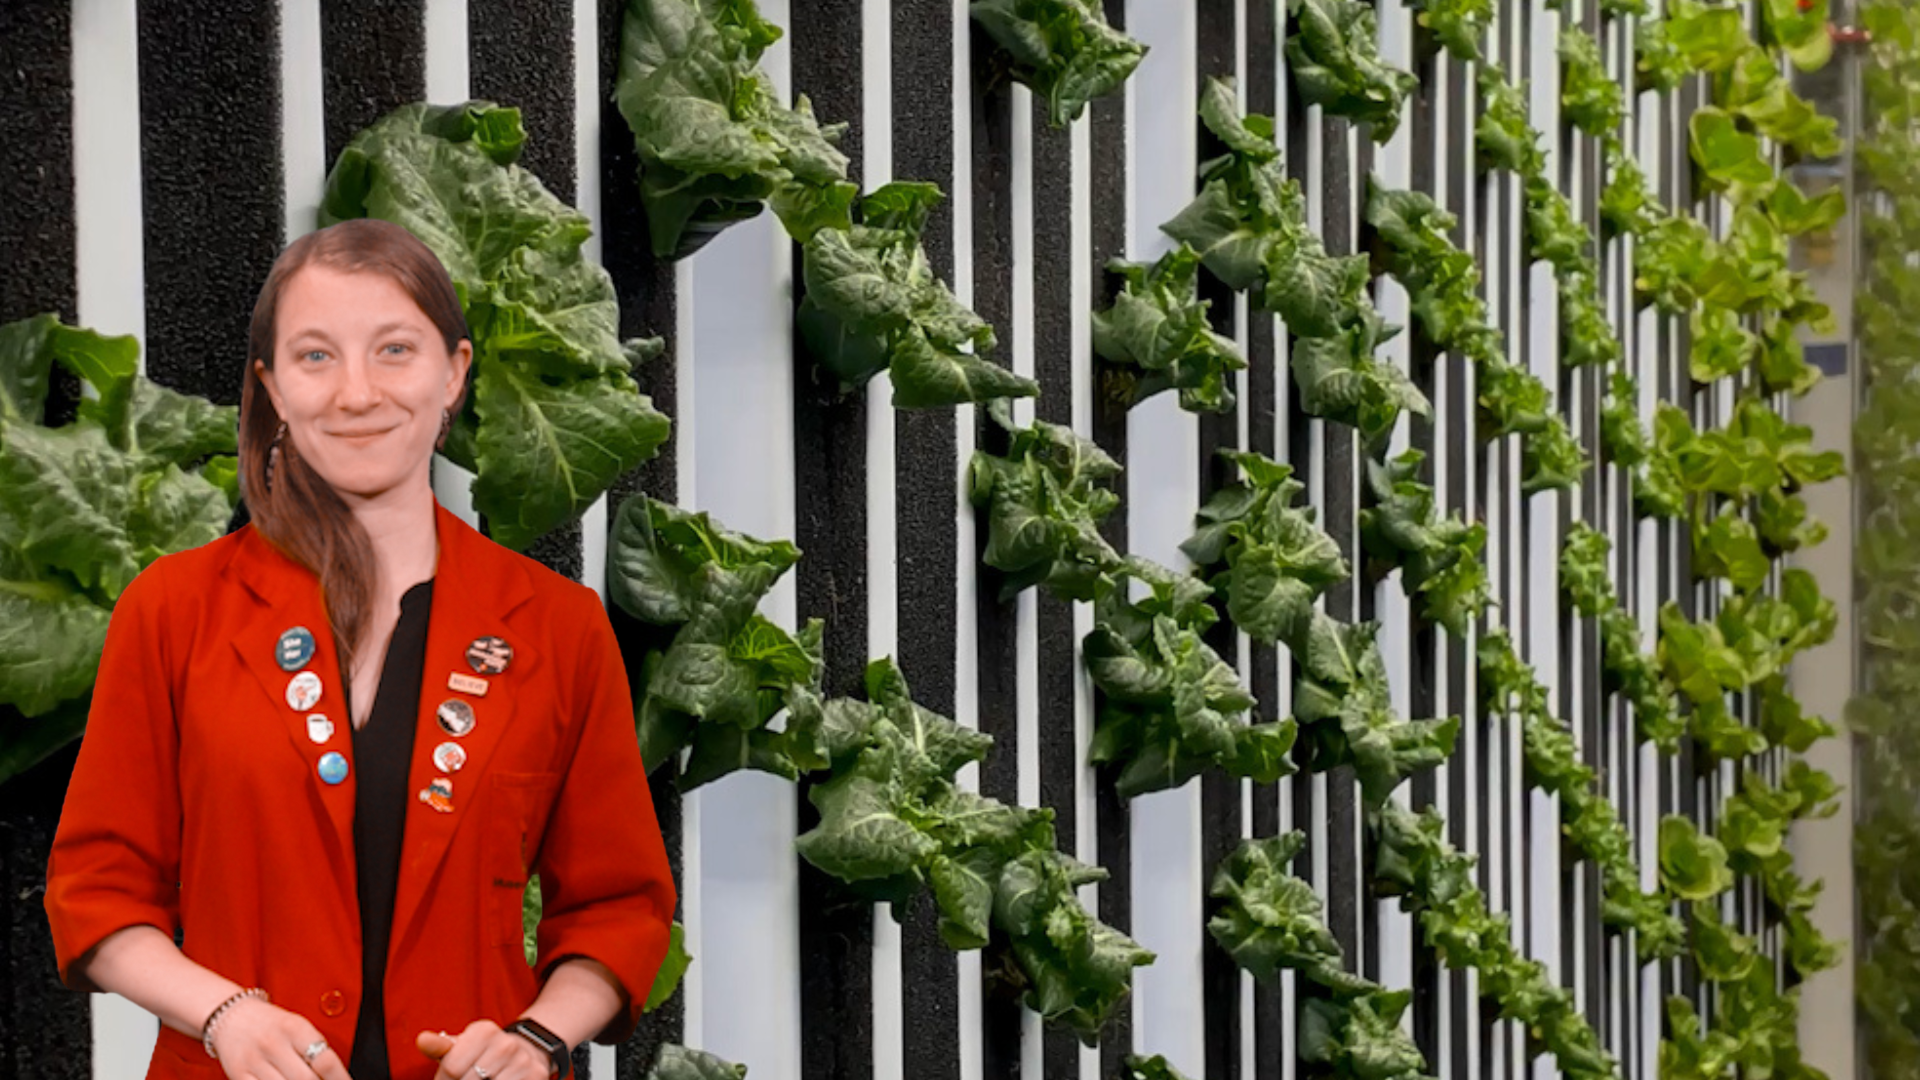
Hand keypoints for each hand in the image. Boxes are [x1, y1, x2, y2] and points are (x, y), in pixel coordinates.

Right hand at [208, 997, 351, 1079]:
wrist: (231, 1017)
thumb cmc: (273, 1024)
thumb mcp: (299, 1027)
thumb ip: (317, 1050)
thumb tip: (336, 1077)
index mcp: (295, 1028)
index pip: (325, 1061)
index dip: (340, 1079)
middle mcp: (274, 1044)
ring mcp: (254, 1062)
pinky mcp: (238, 1075)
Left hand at [418, 1020, 552, 1079]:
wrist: (523, 1055)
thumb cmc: (480, 1055)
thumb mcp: (460, 1047)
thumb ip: (439, 1047)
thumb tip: (422, 1040)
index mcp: (484, 1031)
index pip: (452, 1068)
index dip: (446, 1078)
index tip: (452, 1075)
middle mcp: (506, 1043)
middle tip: (468, 1078)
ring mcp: (523, 1061)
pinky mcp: (536, 1076)